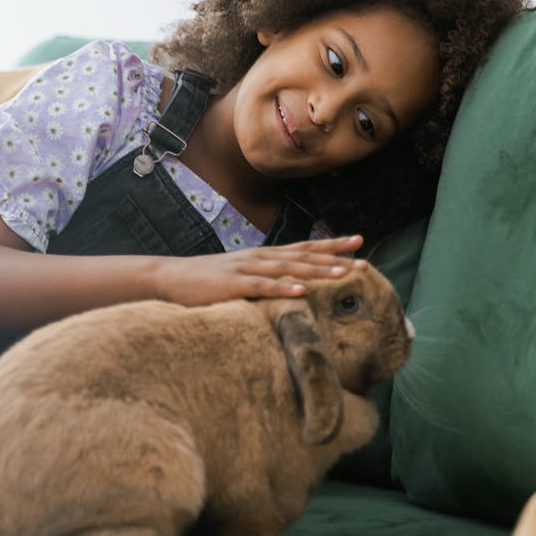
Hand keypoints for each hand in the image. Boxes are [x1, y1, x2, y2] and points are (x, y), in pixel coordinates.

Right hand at [154, 235, 368, 306]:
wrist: (170, 277)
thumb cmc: (208, 281)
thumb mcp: (242, 276)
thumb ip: (266, 279)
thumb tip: (292, 286)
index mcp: (264, 256)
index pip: (305, 247)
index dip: (332, 244)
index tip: (359, 243)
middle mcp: (260, 257)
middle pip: (304, 256)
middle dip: (336, 257)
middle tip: (365, 261)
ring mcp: (246, 269)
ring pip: (289, 269)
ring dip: (317, 271)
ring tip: (343, 274)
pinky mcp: (231, 285)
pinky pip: (261, 287)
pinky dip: (282, 289)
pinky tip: (301, 292)